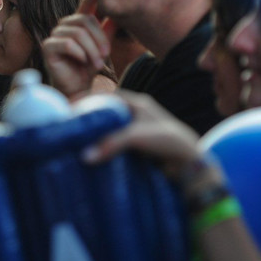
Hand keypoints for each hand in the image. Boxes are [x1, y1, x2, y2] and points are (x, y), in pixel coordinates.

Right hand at [42, 0, 115, 98]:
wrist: (77, 88)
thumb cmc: (89, 67)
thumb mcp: (103, 46)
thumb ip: (109, 29)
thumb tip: (120, 11)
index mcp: (77, 23)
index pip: (86, 2)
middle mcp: (64, 25)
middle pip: (86, 20)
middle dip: (100, 39)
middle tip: (106, 55)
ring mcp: (54, 35)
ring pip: (78, 33)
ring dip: (92, 50)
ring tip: (98, 64)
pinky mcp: (48, 47)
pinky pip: (68, 44)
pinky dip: (80, 53)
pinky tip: (83, 62)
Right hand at [82, 90, 200, 177]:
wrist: (189, 163)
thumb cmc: (167, 141)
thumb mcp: (135, 137)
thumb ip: (110, 143)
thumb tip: (85, 156)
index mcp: (138, 103)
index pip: (108, 97)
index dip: (89, 100)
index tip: (71, 106)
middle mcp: (138, 114)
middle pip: (108, 112)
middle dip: (91, 118)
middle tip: (72, 125)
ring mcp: (139, 130)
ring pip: (113, 129)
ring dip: (99, 134)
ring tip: (80, 140)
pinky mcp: (140, 146)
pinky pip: (118, 143)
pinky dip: (106, 146)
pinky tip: (96, 153)